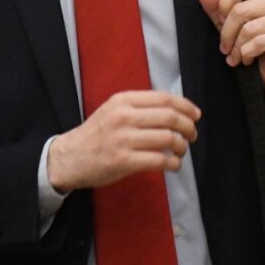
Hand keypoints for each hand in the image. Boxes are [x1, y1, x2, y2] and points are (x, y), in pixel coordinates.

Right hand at [47, 90, 200, 191]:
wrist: (69, 157)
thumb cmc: (96, 134)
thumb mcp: (114, 110)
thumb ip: (139, 107)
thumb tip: (175, 110)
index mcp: (123, 100)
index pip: (164, 98)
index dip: (186, 106)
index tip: (196, 115)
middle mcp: (124, 116)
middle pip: (170, 117)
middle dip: (188, 127)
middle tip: (192, 136)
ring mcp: (123, 139)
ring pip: (168, 139)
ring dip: (182, 147)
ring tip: (181, 152)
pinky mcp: (124, 161)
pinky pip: (159, 160)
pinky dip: (173, 163)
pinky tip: (173, 165)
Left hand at [194, 0, 264, 97]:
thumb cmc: (254, 43)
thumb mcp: (231, 23)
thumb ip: (216, 6)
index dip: (224, 5)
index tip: (221, 21)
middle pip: (242, 9)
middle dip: (227, 33)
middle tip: (225, 47)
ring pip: (250, 28)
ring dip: (236, 47)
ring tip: (235, 56)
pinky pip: (260, 42)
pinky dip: (247, 54)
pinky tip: (247, 59)